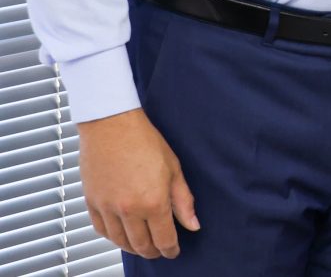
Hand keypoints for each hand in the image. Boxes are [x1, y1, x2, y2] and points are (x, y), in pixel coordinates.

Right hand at [78, 109, 198, 258]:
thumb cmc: (145, 142)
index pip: (163, 239)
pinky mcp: (91, 202)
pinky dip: (113, 237)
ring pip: (120, 242)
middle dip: (153, 251)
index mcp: (153, 202)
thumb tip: (193, 225)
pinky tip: (122, 234)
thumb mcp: (174, 169)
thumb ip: (183, 201)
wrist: (112, 126)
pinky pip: (102, 230)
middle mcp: (128, 209)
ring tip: (143, 245)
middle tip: (160, 250)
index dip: (171, 250)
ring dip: (133, 247)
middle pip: (141, 245)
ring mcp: (107, 208)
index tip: (174, 251)